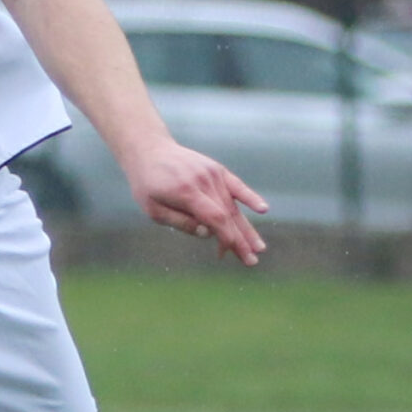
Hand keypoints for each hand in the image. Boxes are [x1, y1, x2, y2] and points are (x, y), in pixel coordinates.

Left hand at [123, 137, 268, 264]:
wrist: (150, 150)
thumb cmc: (148, 184)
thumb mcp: (153, 209)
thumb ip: (181, 222)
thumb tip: (207, 234)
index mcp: (186, 192)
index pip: (215, 218)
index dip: (227, 237)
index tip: (233, 254)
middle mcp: (203, 181)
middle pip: (228, 215)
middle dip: (241, 240)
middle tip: (252, 261)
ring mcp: (212, 174)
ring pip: (233, 205)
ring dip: (246, 228)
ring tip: (259, 248)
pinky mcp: (217, 169)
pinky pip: (236, 185)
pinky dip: (250, 197)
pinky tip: (263, 209)